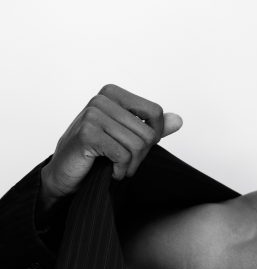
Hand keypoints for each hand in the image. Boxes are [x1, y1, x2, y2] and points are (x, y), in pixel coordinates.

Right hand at [40, 84, 182, 205]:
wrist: (65, 174)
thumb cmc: (95, 155)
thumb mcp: (127, 138)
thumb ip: (152, 128)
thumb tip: (178, 120)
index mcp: (113, 94)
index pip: (155, 113)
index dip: (154, 136)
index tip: (137, 148)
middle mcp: (101, 99)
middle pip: (148, 133)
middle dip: (140, 156)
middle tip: (123, 163)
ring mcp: (92, 114)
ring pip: (137, 146)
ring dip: (130, 166)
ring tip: (115, 167)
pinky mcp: (87, 133)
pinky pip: (123, 155)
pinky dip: (120, 170)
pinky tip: (108, 171)